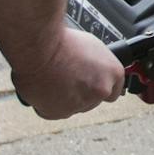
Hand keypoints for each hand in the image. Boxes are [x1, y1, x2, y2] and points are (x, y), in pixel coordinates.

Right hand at [10, 26, 124, 120]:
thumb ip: (97, 63)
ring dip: (66, 98)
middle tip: (68, 77)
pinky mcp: (59, 113)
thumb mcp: (90, 45)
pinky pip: (55, 111)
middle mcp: (100, 90)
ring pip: (74, 106)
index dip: (99, 85)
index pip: (114, 89)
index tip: (91, 83)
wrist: (39, 48)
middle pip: (94, 99)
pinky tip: (45, 88)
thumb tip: (94, 68)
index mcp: (113, 73)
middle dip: (82, 92)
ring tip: (54, 80)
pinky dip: (49, 103)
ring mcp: (81, 104)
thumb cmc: (61, 41)